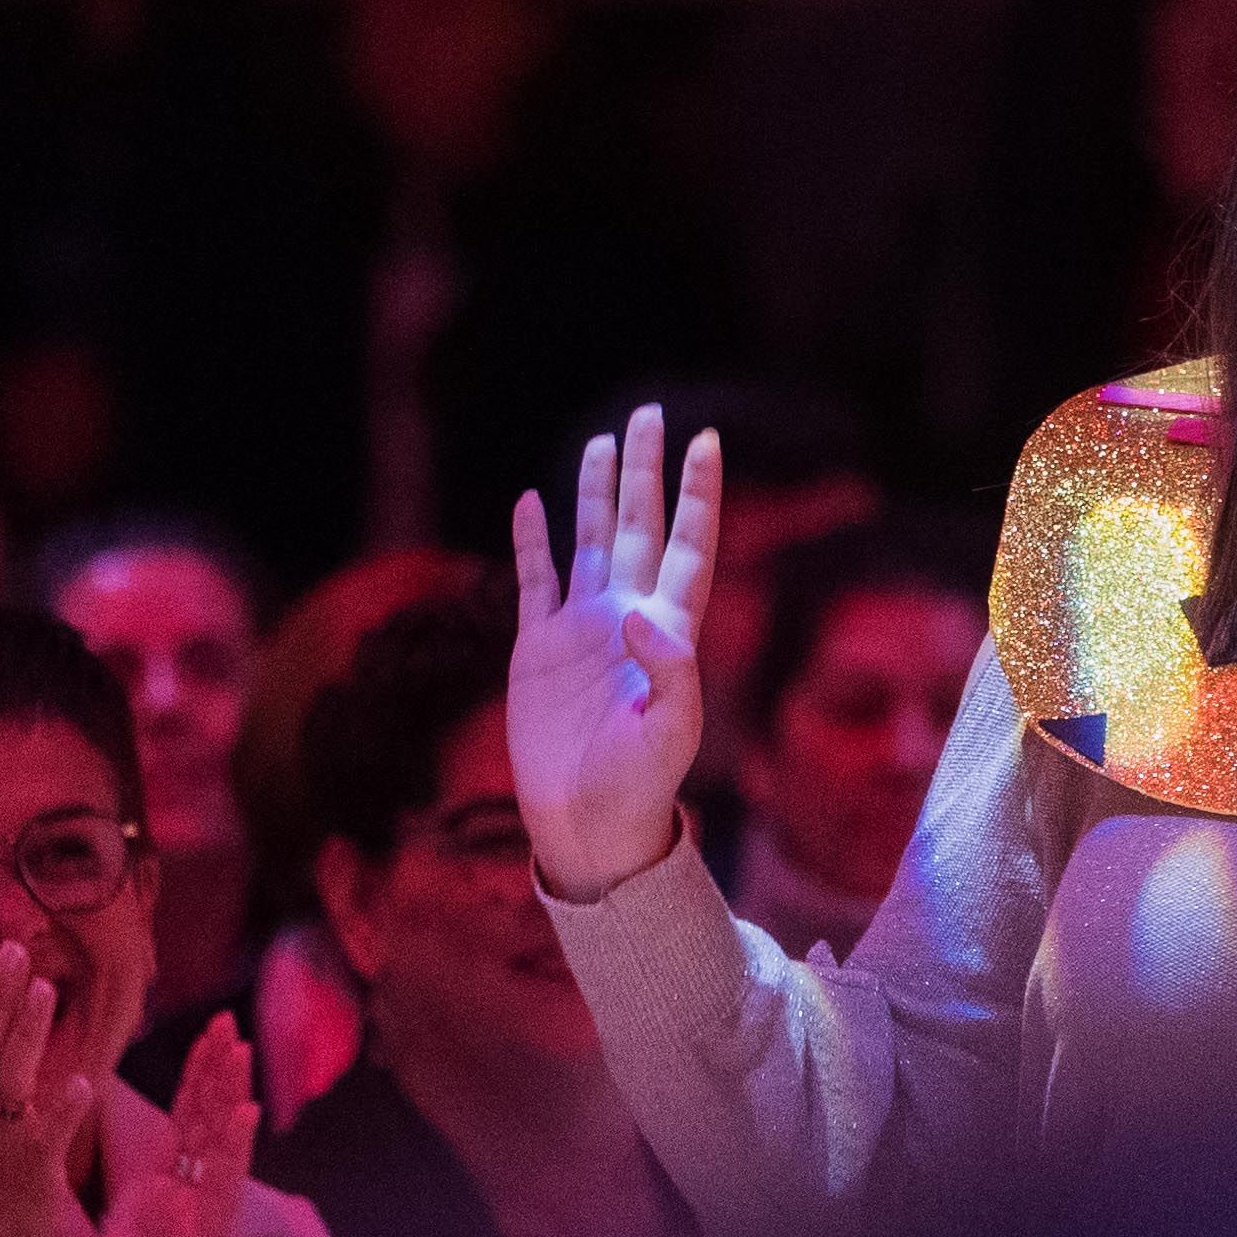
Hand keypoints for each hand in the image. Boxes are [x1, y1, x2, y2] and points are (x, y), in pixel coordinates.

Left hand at [52, 1014, 258, 1236]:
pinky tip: (243, 1112)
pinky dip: (233, 1148)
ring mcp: (201, 1211)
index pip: (176, 1122)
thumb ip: (65, 1207)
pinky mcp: (207, 1236)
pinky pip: (223, 1185)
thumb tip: (40, 1165)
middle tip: (227, 1019)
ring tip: (239, 1047)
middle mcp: (185, 1194)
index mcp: (157, 1192)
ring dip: (229, 1093)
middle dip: (215, 1069)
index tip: (200, 1036)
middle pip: (204, 1118)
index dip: (190, 1079)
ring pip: (219, 1140)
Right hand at [509, 406, 718, 898]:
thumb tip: (636, 613)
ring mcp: (583, 626)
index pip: (690, 542)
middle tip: (650, 413)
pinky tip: (529, 502)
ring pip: (592, 539)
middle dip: (647, 470)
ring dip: (597, 492)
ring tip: (602, 442)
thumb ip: (670, 671)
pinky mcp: (539, 646)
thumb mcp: (672, 732)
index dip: (699, 493)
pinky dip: (532, 540)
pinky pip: (536, 578)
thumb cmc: (642, 783)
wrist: (591, 823)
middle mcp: (629, 613)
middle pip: (642, 524)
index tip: (707, 439)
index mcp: (670, 627)